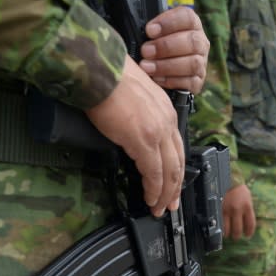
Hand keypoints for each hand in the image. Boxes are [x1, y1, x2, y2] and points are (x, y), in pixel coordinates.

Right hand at [86, 55, 183, 216]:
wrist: (98, 68)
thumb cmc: (107, 76)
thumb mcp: (135, 96)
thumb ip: (141, 117)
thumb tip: (132, 135)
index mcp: (166, 110)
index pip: (177, 147)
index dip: (176, 168)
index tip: (172, 184)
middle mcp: (167, 122)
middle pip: (178, 162)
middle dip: (175, 187)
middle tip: (170, 204)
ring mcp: (157, 132)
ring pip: (170, 171)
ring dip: (165, 193)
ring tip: (159, 208)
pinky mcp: (143, 141)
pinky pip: (154, 172)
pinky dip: (154, 189)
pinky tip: (150, 198)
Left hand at [140, 6, 208, 92]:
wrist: (161, 69)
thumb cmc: (155, 46)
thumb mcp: (153, 32)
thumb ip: (150, 30)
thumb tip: (138, 32)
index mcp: (191, 24)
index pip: (187, 17)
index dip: (168, 23)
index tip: (149, 31)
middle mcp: (200, 42)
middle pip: (192, 41)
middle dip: (166, 47)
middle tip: (145, 51)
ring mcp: (202, 63)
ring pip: (193, 63)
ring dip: (167, 66)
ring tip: (147, 67)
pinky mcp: (198, 81)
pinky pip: (190, 82)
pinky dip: (171, 81)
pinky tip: (156, 79)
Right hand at [222, 184, 255, 239]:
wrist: (227, 179)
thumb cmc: (239, 189)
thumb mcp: (247, 199)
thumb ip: (247, 211)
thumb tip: (246, 223)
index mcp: (247, 207)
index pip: (250, 224)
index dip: (249, 232)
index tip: (247, 235)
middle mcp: (238, 210)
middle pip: (238, 229)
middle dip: (237, 236)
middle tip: (236, 237)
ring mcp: (227, 210)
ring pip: (227, 228)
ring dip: (227, 234)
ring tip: (227, 234)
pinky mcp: (218, 209)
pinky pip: (219, 222)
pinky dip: (220, 228)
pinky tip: (220, 229)